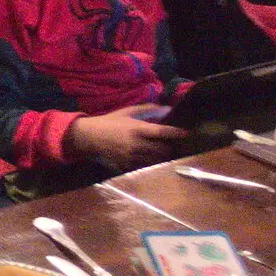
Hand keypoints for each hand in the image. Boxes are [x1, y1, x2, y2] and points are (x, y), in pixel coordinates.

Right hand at [66, 104, 187, 169]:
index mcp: (137, 129)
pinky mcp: (126, 164)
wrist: (90, 136)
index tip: (186, 133)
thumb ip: (148, 110)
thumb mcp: (127, 112)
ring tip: (166, 153)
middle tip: (175, 145)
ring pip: (155, 160)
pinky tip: (151, 159)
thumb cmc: (110, 121)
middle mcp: (136, 144)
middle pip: (161, 149)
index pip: (162, 132)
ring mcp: (131, 156)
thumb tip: (167, 109)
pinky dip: (150, 163)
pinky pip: (144, 166)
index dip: (176, 132)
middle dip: (169, 147)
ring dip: (162, 157)